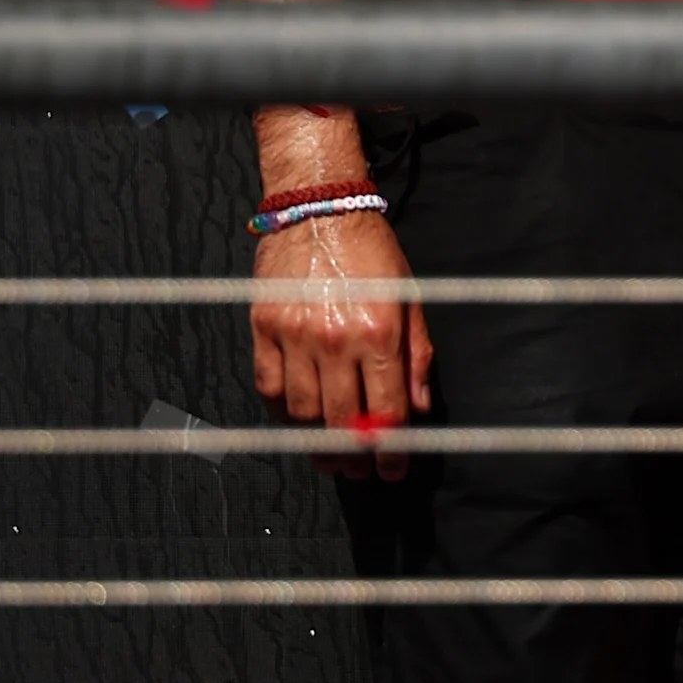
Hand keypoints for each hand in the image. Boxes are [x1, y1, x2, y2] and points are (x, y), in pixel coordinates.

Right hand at [251, 204, 433, 478]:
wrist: (319, 210)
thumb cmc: (371, 252)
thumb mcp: (409, 299)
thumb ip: (416, 355)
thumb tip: (419, 407)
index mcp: (379, 331)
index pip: (385, 410)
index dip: (390, 450)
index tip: (393, 469)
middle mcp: (336, 338)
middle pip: (341, 421)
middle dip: (353, 456)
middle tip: (360, 472)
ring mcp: (294, 336)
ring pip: (302, 413)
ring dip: (316, 442)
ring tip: (330, 455)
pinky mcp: (263, 329)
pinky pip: (269, 388)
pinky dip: (282, 412)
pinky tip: (298, 422)